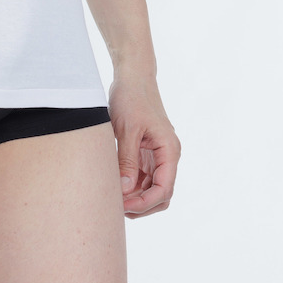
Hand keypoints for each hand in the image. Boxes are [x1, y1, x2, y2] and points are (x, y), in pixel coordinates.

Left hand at [108, 74, 180, 218]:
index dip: (145, 203)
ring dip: (136, 197)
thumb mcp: (127, 129)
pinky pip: (143, 178)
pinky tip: (115, 187)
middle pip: (160, 195)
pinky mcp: (147, 153)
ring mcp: (157, 155)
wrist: (133, 76)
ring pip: (151, 189)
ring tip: (113, 198)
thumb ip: (127, 160)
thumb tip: (125, 190)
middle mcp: (167, 156)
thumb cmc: (131, 98)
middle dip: (141, 205)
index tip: (124, 205)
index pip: (164, 189)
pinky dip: (131, 186)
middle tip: (116, 206)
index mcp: (169, 150)